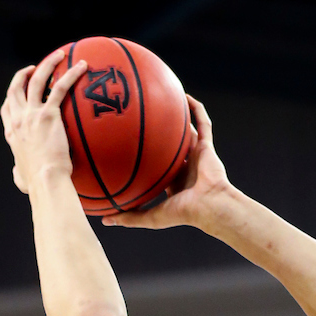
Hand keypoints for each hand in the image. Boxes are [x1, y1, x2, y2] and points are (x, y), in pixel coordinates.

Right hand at [0, 50, 86, 194]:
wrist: (45, 181)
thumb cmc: (37, 186)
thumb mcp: (22, 179)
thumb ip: (20, 174)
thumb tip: (22, 178)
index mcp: (12, 134)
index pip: (7, 108)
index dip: (13, 97)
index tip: (20, 90)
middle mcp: (18, 120)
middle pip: (16, 88)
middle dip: (24, 74)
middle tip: (35, 67)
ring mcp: (32, 114)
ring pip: (37, 79)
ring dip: (48, 63)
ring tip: (61, 54)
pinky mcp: (49, 114)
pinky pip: (60, 87)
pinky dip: (70, 74)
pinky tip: (82, 66)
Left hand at [102, 95, 228, 230]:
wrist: (211, 207)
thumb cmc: (185, 213)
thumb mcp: (151, 217)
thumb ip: (129, 218)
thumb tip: (104, 221)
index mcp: (174, 182)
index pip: (158, 166)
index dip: (146, 156)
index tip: (128, 145)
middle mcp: (185, 166)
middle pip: (170, 145)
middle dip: (159, 133)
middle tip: (140, 117)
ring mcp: (197, 155)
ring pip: (186, 130)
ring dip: (177, 115)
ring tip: (164, 97)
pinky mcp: (208, 146)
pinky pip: (203, 122)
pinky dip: (195, 108)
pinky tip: (183, 94)